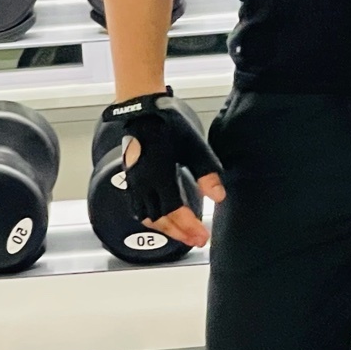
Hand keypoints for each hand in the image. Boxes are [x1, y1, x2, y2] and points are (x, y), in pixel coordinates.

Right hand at [102, 92, 225, 247]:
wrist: (143, 109)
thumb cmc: (168, 123)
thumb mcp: (194, 146)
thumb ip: (207, 173)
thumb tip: (218, 196)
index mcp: (159, 176)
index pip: (174, 211)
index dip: (189, 227)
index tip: (203, 236)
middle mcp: (143, 183)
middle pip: (160, 220)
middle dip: (179, 233)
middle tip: (196, 240)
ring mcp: (135, 182)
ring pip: (146, 217)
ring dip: (165, 229)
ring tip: (182, 233)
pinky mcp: (131, 179)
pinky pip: (138, 208)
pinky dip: (152, 219)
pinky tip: (163, 218)